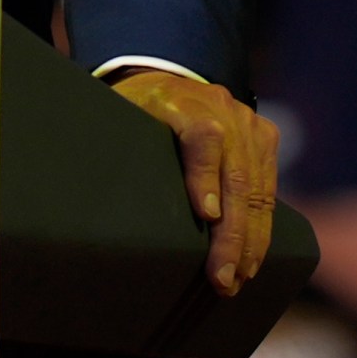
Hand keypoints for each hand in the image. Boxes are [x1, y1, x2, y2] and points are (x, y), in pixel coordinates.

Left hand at [110, 68, 278, 296]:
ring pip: (256, 189)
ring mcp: (247, 122)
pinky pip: (268, 189)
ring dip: (250, 241)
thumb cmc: (133, 109)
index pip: (201, 137)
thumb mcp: (116, 116)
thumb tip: (89, 195)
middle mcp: (220, 108)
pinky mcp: (264, 137)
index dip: (205, 176)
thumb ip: (112, 143)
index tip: (207, 214)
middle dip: (231, 234)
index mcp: (177, 100)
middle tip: (221, 277)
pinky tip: (252, 260)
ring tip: (237, 278)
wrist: (166, 79)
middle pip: (235, 174)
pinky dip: (261, 228)